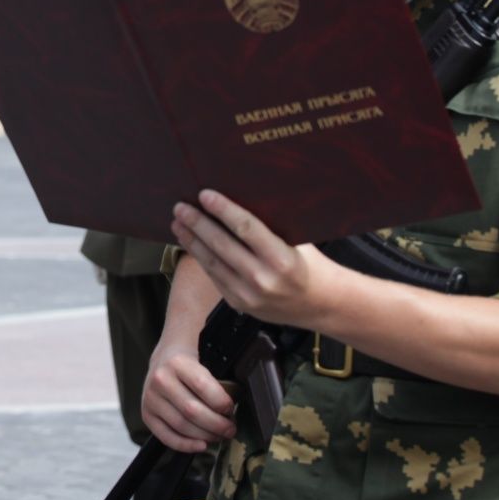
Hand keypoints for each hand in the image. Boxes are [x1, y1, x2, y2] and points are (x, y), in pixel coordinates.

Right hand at [141, 337, 237, 452]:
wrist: (164, 359)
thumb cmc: (189, 365)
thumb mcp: (203, 363)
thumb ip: (215, 385)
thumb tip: (230, 413)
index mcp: (177, 363)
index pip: (202, 386)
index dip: (221, 402)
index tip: (231, 409)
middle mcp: (160, 379)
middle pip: (192, 410)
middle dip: (216, 425)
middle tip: (230, 429)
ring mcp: (150, 398)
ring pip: (181, 425)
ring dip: (205, 436)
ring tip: (218, 436)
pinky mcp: (146, 414)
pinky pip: (166, 436)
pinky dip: (186, 445)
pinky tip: (201, 445)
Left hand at [172, 189, 329, 327]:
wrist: (320, 305)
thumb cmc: (310, 264)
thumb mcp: (298, 241)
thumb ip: (270, 226)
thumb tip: (238, 198)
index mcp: (282, 259)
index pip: (246, 228)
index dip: (223, 209)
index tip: (205, 194)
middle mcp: (263, 279)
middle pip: (222, 245)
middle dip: (198, 224)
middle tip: (180, 207)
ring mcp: (249, 295)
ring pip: (213, 263)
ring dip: (192, 241)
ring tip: (178, 223)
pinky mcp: (239, 304)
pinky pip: (215, 277)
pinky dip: (201, 259)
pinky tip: (191, 244)